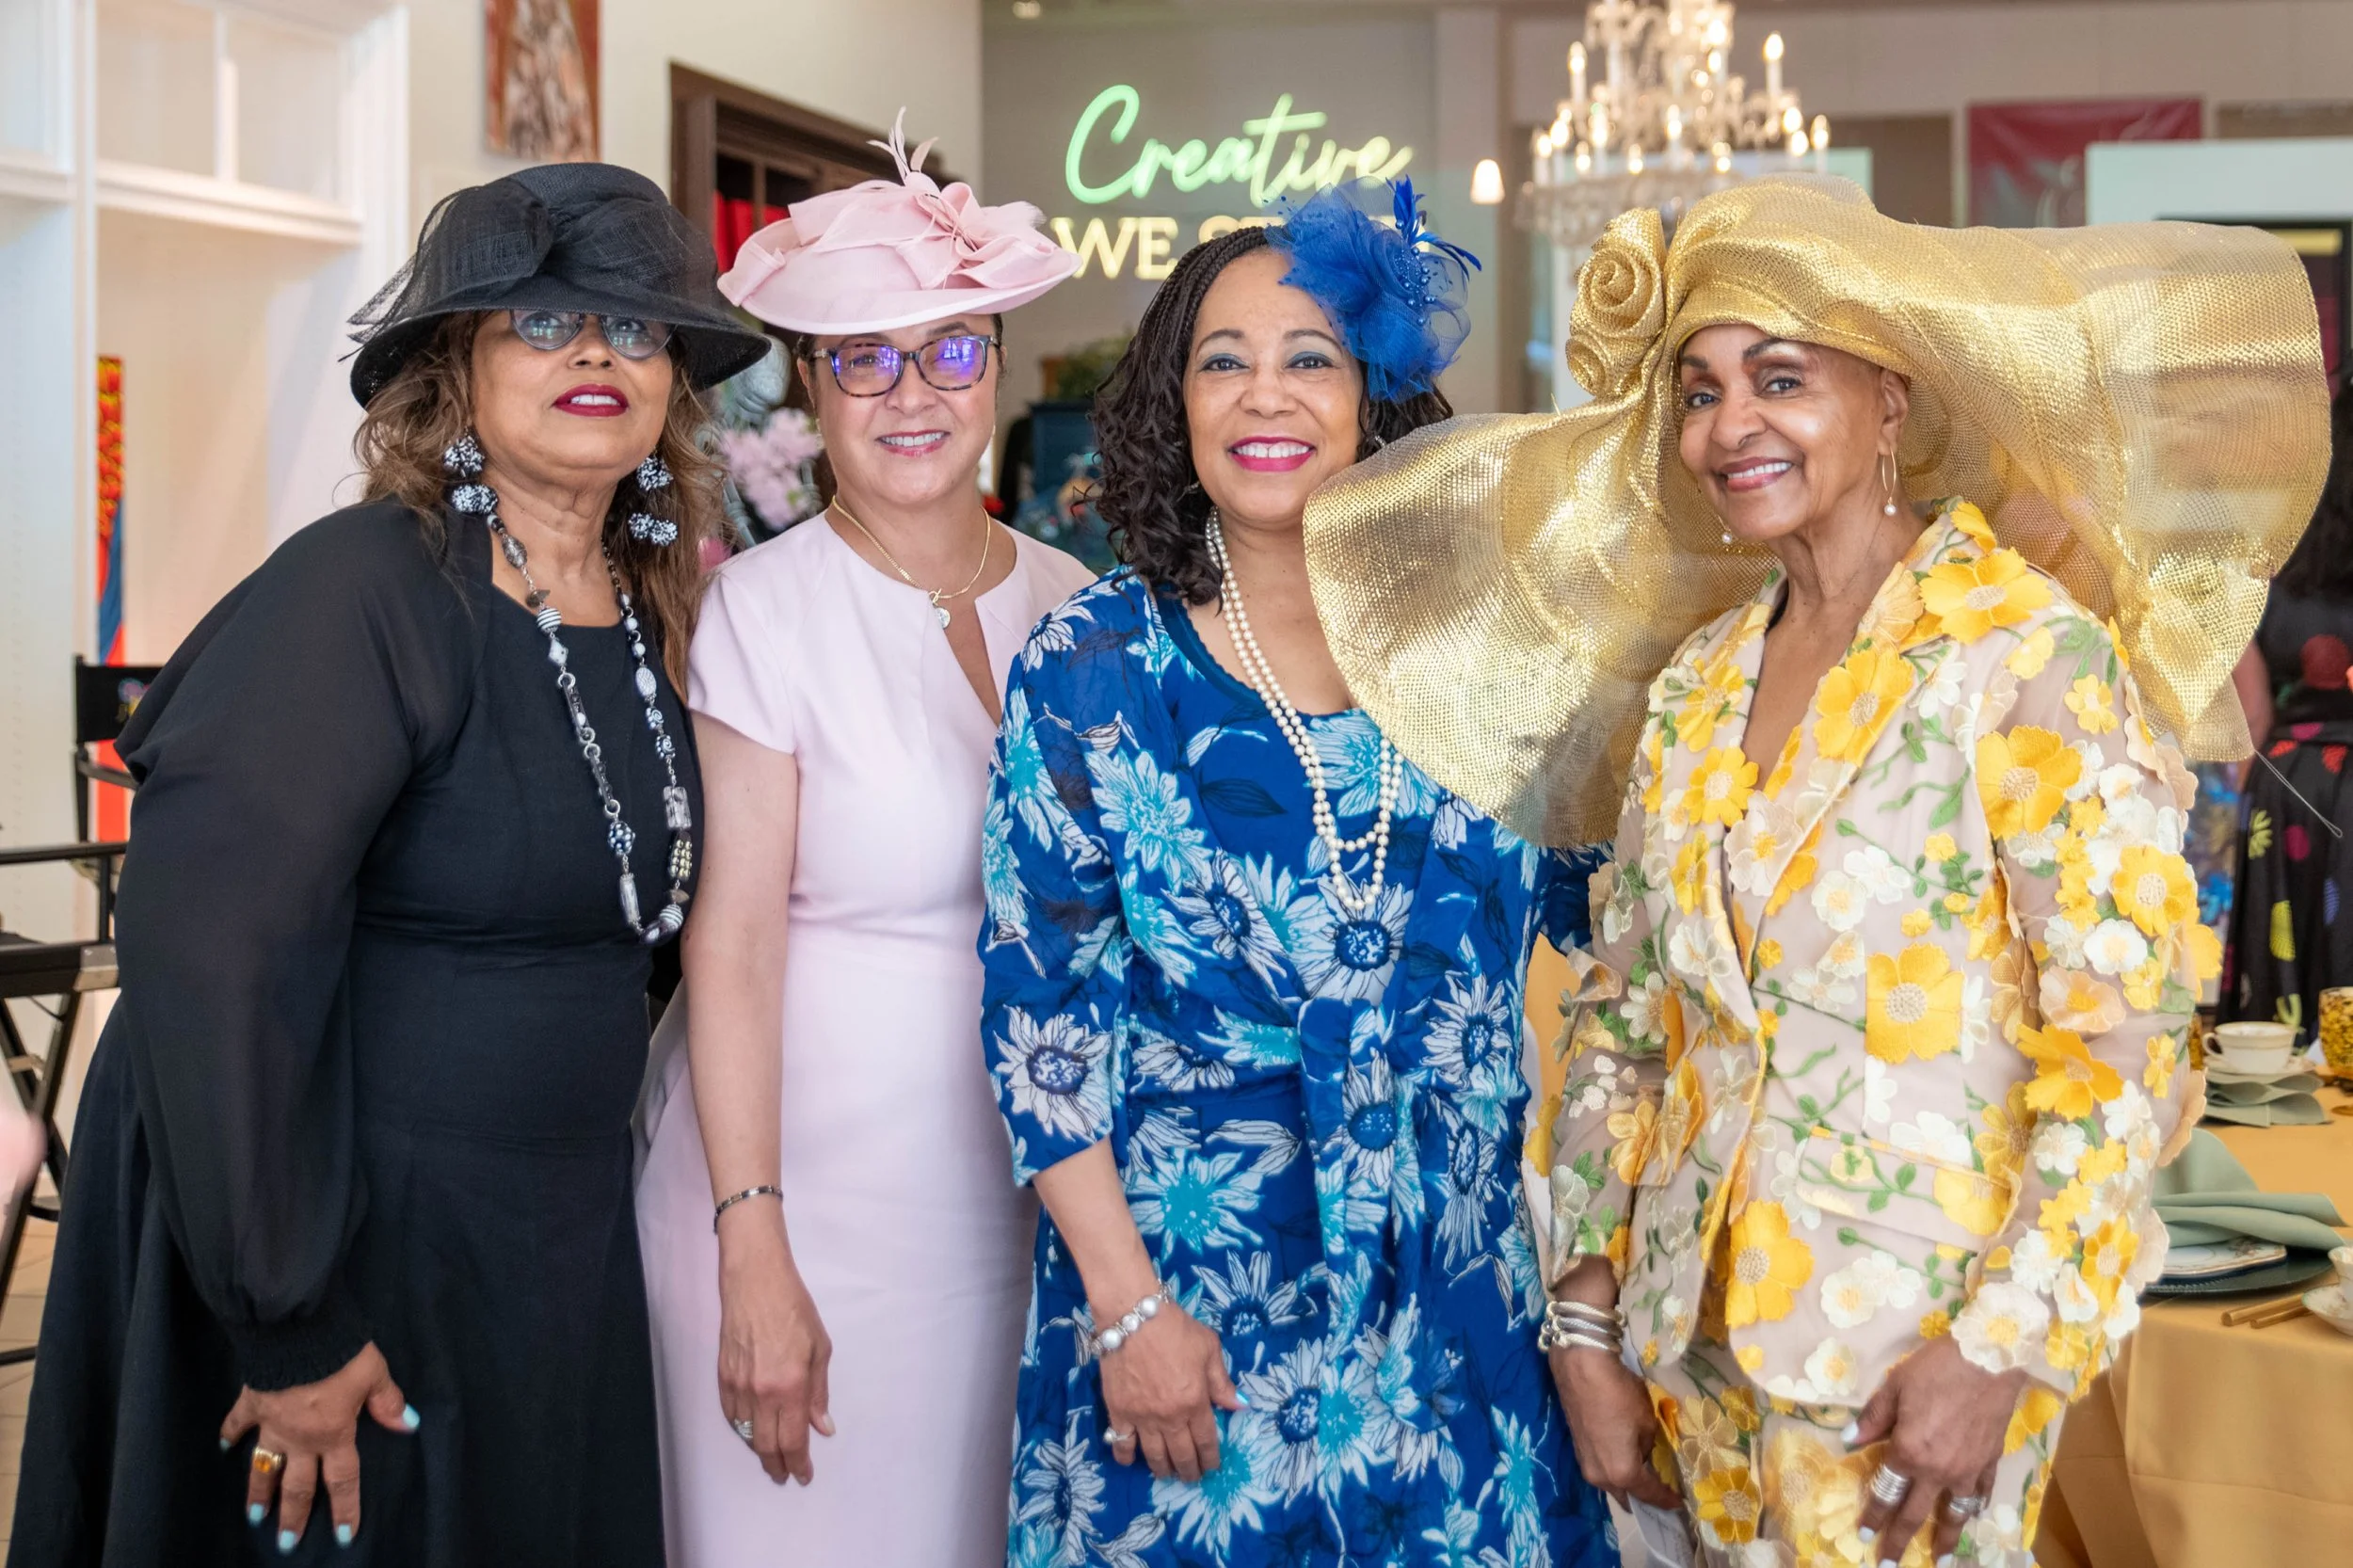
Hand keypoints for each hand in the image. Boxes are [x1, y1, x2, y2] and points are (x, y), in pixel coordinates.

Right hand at [220, 1342, 416, 1549]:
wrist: (295, 1332)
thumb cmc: (340, 1354)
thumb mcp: (374, 1374)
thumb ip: (388, 1401)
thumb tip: (408, 1425)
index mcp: (333, 1434)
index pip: (343, 1480)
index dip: (345, 1508)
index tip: (343, 1536)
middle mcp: (301, 1438)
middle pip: (298, 1485)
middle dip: (294, 1516)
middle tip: (287, 1544)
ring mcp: (272, 1424)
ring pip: (264, 1466)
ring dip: (259, 1491)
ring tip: (255, 1516)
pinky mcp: (251, 1404)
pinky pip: (237, 1423)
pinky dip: (229, 1434)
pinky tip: (224, 1448)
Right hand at [717, 1220, 834, 1485]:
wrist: (755, 1281)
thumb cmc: (793, 1308)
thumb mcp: (820, 1348)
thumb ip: (819, 1392)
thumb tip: (822, 1427)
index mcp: (791, 1385)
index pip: (793, 1439)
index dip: (798, 1463)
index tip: (803, 1475)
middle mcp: (762, 1391)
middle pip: (766, 1445)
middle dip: (778, 1465)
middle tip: (786, 1474)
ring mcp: (738, 1385)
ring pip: (747, 1433)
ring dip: (759, 1450)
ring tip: (771, 1457)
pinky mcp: (722, 1376)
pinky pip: (731, 1415)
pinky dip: (742, 1429)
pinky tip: (752, 1431)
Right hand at [1099, 1301, 1243, 1482]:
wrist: (1133, 1315)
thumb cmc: (1176, 1328)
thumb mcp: (1209, 1349)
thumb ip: (1222, 1382)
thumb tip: (1239, 1406)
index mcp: (1195, 1402)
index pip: (1206, 1441)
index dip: (1210, 1459)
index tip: (1212, 1467)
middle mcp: (1170, 1417)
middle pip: (1181, 1454)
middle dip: (1189, 1471)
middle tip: (1191, 1477)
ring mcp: (1142, 1417)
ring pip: (1154, 1455)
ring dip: (1162, 1469)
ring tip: (1166, 1473)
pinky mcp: (1118, 1411)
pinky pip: (1121, 1443)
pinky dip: (1125, 1456)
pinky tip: (1130, 1461)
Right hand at [1547, 1344, 1679, 1509]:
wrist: (1582, 1369)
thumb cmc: (1620, 1395)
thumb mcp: (1647, 1422)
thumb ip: (1647, 1447)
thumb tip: (1643, 1453)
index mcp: (1623, 1472)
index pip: (1649, 1494)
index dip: (1667, 1499)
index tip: (1680, 1503)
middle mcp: (1601, 1477)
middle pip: (1627, 1496)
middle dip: (1645, 1497)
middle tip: (1663, 1492)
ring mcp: (1586, 1466)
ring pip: (1611, 1485)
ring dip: (1628, 1484)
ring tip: (1645, 1477)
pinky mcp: (1578, 1452)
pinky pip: (1601, 1471)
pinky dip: (1615, 1471)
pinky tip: (1624, 1461)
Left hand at [1849, 1334, 2029, 1565]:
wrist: (1987, 1357)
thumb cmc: (1935, 1368)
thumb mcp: (1894, 1387)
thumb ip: (1872, 1418)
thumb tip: (1850, 1441)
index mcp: (1908, 1452)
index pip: (1886, 1493)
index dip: (1874, 1517)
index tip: (1865, 1537)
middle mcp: (1938, 1470)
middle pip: (1916, 1514)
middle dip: (1901, 1541)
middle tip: (1889, 1563)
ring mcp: (1968, 1471)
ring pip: (1955, 1514)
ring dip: (1946, 1538)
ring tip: (1941, 1558)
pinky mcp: (1991, 1462)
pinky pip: (1982, 1495)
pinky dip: (1976, 1510)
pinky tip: (1971, 1517)